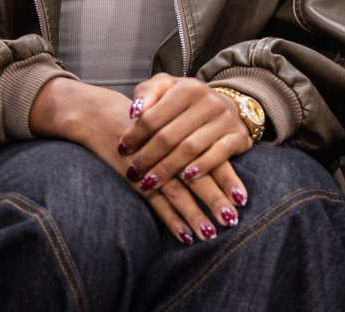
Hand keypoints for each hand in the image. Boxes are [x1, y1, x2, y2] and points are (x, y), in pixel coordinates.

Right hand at [29, 76, 250, 243]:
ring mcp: (152, 168)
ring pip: (178, 194)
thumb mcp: (168, 108)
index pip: (210, 156)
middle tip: (232, 220)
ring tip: (211, 234)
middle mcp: (169, 151)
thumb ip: (194, 124)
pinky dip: (172, 221)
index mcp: (183, 130)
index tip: (242, 198)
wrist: (103, 117)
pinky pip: (157, 205)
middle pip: (197, 179)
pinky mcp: (137, 181)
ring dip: (195, 216)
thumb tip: (224, 143)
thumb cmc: (142, 115)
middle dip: (215, 201)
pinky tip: (186, 237)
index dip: (226, 177)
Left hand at [118, 73, 251, 194]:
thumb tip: (135, 112)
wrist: (226, 105)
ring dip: (167, 169)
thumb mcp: (166, 87)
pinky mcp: (238, 136)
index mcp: (187, 88)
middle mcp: (208, 101)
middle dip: (147, 157)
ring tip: (150, 183)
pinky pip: (219, 154)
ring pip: (190, 148)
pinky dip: (202, 167)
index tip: (121, 150)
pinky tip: (186, 178)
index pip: (153, 116)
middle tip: (132, 173)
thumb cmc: (186, 101)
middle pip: (169, 136)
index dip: (134, 136)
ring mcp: (224, 119)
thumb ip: (147, 93)